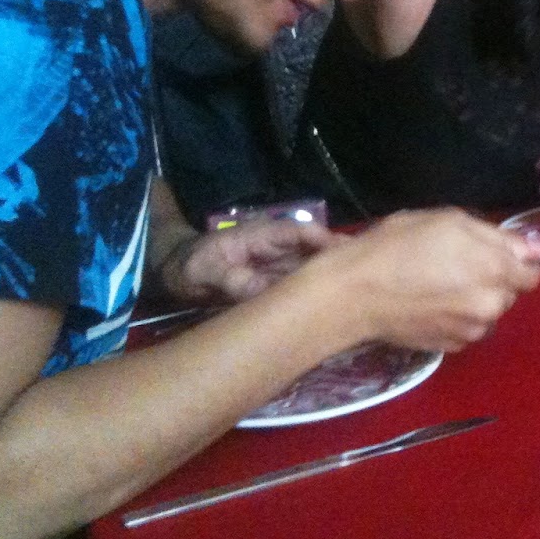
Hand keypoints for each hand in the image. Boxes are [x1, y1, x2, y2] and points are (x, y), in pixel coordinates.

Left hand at [158, 219, 339, 305]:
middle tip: (363, 278)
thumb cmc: (191, 266)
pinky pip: (299, 286)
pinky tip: (330, 306)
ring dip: (328, 279)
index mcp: (262, 235)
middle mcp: (277, 248)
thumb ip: (232, 280)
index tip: (343, 256)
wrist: (177, 275)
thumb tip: (263, 293)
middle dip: (336, 260)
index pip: (300, 232)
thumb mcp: (204, 272)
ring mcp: (278, 265)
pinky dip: (314, 294)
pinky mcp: (276, 284)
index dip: (324, 240)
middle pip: (314, 250)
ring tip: (353, 295)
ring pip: (311, 269)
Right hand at [329, 209, 539, 353]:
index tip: (489, 255)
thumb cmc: (400, 245)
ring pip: (487, 313)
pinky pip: (466, 330)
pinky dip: (456, 319)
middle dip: (492, 280)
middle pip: (509, 294)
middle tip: (456, 266)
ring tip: (439, 287)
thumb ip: (500, 237)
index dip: (514, 263)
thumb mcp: (450, 221)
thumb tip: (538, 249)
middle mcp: (491, 305)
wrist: (354, 293)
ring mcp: (470, 331)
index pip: (532, 275)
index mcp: (496, 270)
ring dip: (474, 301)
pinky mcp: (450, 348)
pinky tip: (430, 306)